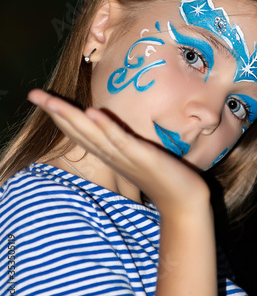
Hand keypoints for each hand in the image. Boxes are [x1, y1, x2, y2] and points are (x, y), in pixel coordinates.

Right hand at [28, 89, 210, 215]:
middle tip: (33, 94)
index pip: (81, 133)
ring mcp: (124, 157)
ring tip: (51, 101)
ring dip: (72, 117)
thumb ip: (125, 145)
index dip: (61, 116)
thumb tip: (116, 131)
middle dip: (56, 112)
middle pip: (79, 131)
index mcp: (110, 154)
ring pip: (93, 134)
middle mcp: (112, 156)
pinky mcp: (141, 157)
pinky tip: (91, 113)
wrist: (184, 201)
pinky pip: (120, 140)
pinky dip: (105, 127)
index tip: (42, 99)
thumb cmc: (163, 178)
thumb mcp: (139, 157)